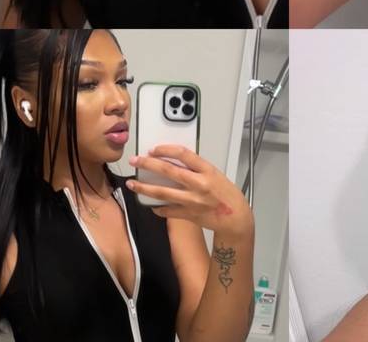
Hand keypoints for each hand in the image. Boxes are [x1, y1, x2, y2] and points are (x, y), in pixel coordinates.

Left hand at [127, 145, 253, 241]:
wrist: (235, 218)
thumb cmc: (227, 193)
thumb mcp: (215, 174)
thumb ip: (197, 168)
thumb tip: (175, 162)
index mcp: (207, 170)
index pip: (183, 154)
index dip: (165, 149)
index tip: (154, 149)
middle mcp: (198, 184)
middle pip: (168, 171)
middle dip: (148, 164)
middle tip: (135, 160)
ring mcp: (192, 200)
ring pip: (162, 192)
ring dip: (144, 187)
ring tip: (132, 184)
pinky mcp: (188, 214)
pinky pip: (167, 210)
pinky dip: (157, 207)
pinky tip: (150, 204)